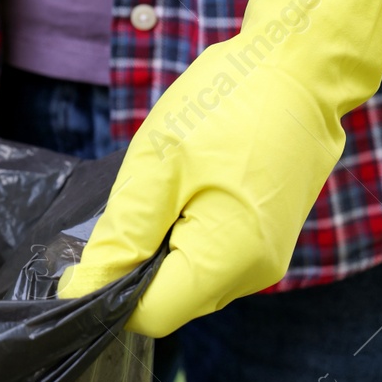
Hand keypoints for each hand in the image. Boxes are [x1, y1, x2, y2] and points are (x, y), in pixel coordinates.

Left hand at [58, 0, 381, 336]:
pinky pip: (208, 254)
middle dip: (133, 263)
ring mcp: (263, 256)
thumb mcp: (159, 163)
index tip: (82, 253)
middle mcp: (253, 273)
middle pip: (168, 299)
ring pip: (186, 277)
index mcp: (227, 259)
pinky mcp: (263, 237)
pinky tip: (184, 185)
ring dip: (159, 243)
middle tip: (130, 198)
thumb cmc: (230, 103)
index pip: (150, 315)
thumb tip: (82, 291)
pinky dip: (183, 230)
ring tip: (165, 183)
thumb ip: (122, 234)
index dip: (106, 291)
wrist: (300, 65)